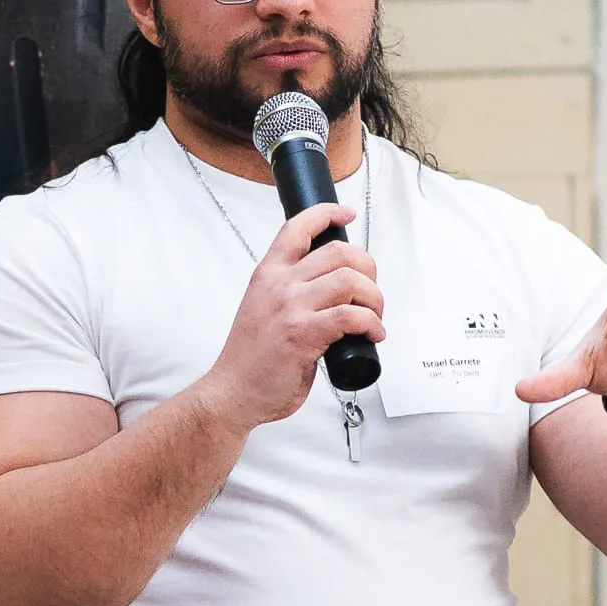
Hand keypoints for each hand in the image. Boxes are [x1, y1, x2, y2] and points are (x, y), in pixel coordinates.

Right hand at [195, 203, 383, 430]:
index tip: (346, 214)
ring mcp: (291, 307)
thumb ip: (289, 292)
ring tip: (373, 316)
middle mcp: (280, 285)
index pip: (298, 227)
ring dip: (374, 298)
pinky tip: (372, 335)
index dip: (327, 213)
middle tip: (369, 292)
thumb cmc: (250, 359)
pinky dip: (372, 324)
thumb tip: (327, 288)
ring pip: (350, 280)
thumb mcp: (262, 307)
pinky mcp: (304, 334)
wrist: (232, 392)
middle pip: (339, 252)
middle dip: (367, 269)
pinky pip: (352, 316)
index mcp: (268, 274)